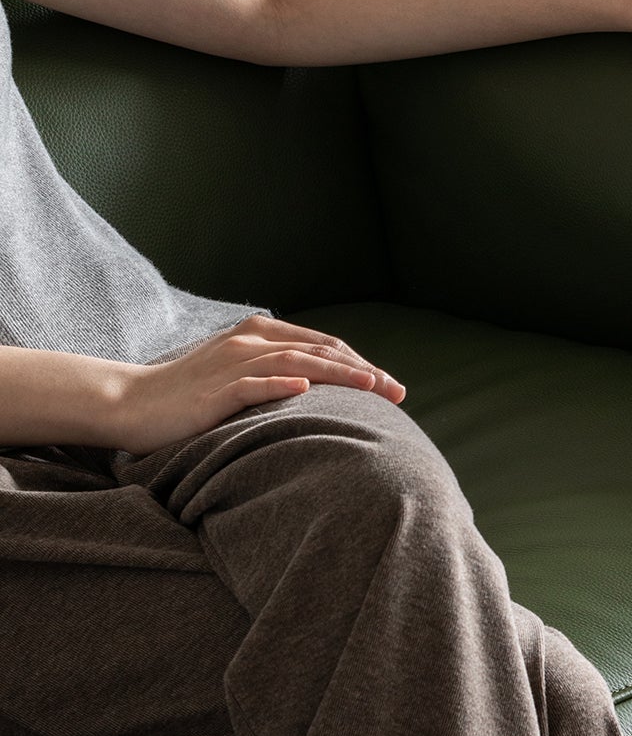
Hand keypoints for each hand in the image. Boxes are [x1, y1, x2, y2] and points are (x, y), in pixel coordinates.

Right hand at [114, 314, 406, 454]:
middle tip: (396, 392)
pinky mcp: (213, 389)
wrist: (131, 403)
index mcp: (262, 333)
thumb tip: (326, 390)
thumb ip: (279, 371)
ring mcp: (232, 363)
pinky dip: (280, 384)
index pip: (326, 345)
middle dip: (363, 371)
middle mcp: (251, 341)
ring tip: (370, 387)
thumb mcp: (242, 374)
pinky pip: (251, 384)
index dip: (361, 364)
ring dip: (337, 374)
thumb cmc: (192, 394)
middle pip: (320, 351)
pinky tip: (305, 389)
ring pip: (295, 362)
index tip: (392, 386)